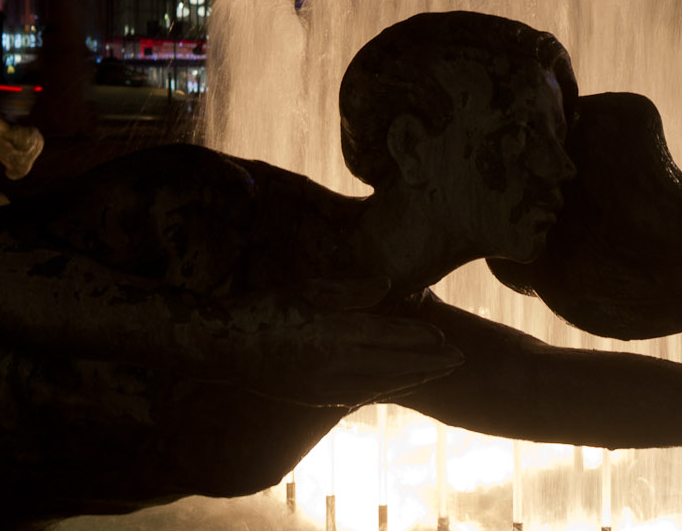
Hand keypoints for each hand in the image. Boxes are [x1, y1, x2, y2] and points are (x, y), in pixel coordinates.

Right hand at [231, 311, 462, 408]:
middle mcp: (334, 363)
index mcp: (333, 333)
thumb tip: (387, 285)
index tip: (446, 336)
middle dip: (429, 362)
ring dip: (413, 378)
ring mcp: (324, 384)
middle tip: (461, 360)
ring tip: (439, 373)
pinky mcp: (313, 396)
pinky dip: (385, 390)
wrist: (220, 348)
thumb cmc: (262, 308)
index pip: (388, 335)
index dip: (419, 336)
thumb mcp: (304, 288)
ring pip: (381, 383)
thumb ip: (347, 289)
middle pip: (394, 363)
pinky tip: (400, 386)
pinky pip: (359, 394)